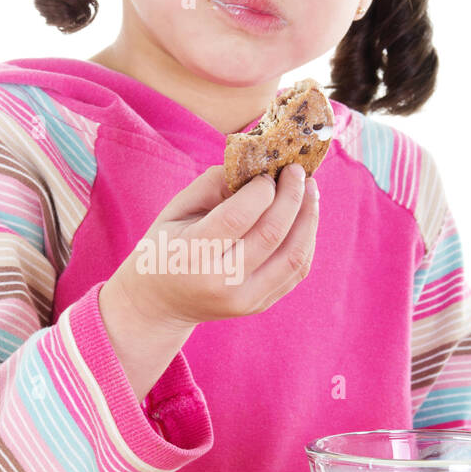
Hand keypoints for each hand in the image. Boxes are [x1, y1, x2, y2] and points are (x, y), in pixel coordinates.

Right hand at [112, 161, 318, 330]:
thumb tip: (257, 167)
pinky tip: (305, 218)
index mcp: (191, 253)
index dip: (262, 189)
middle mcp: (220, 281)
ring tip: (310, 191)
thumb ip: (212, 184)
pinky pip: (296, 272)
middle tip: (298, 171)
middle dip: (292, 196)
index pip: (238, 217)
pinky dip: (307, 240)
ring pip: (294, 256)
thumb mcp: (175, 210)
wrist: (160, 305)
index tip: (269, 172)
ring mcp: (243, 298)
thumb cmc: (166, 247)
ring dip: (309, 218)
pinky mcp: (259, 305)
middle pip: (271, 234)